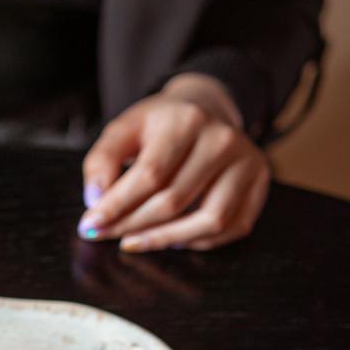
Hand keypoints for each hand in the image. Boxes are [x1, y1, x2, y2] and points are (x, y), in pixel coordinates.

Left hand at [78, 73, 268, 251]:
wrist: (204, 108)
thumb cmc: (159, 125)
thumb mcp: (124, 129)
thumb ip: (102, 160)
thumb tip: (95, 200)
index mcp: (187, 121)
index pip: (149, 175)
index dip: (117, 206)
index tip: (90, 225)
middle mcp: (223, 140)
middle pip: (174, 202)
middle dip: (132, 225)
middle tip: (104, 235)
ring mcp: (247, 162)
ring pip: (209, 221)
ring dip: (165, 240)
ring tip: (134, 241)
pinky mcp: (259, 183)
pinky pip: (232, 228)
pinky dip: (197, 242)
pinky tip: (170, 238)